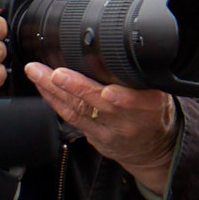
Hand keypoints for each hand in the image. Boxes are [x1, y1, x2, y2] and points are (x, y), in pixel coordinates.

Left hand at [24, 63, 178, 192]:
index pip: (141, 104)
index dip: (125, 100)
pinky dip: (53, 99)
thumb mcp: (160, 94)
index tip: (108, 92)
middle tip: (56, 74)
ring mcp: (109, 131)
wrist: (152, 147)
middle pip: (102, 106)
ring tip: (38, 72)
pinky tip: (42, 85)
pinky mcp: (94, 137)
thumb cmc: (152, 113)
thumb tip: (119, 51)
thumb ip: (142, 79)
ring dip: (55, 90)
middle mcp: (129, 122)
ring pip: (79, 110)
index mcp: (151, 108)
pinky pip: (71, 117)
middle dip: (77, 88)